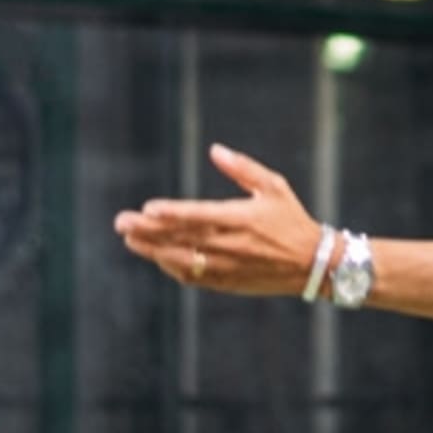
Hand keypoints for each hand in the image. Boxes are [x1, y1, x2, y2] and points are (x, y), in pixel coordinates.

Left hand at [114, 144, 320, 296]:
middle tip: (122, 222)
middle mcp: (231, 244)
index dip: (172, 213)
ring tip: (129, 239)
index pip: (200, 216)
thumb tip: (215, 150)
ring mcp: (227, 266)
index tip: (147, 208)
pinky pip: (191, 276)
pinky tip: (156, 256)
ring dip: (152, 250)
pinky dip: (170, 266)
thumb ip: (243, 169)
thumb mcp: (274, 187)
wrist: (310, 263)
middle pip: (181, 238)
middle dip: (148, 230)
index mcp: (243, 219)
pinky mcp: (226, 282)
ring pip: (180, 259)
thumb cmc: (291, 219)